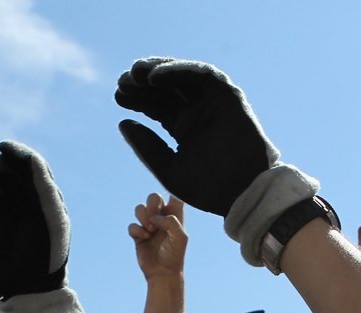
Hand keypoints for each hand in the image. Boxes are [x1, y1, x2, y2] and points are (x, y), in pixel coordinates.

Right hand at [0, 141, 70, 312]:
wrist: (30, 285)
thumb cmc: (48, 253)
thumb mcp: (52, 216)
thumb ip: (43, 186)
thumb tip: (28, 158)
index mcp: (41, 195)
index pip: (27, 163)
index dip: (15, 151)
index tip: (3, 147)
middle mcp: (20, 199)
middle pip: (2, 168)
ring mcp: (0, 210)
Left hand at [115, 58, 276, 215]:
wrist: (242, 193)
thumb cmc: (208, 188)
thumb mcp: (168, 168)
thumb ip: (147, 147)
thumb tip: (122, 122)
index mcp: (183, 128)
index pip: (155, 106)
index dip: (136, 99)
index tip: (118, 96)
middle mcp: (196, 111)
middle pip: (165, 89)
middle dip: (143, 83)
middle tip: (123, 82)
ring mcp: (212, 102)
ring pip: (181, 77)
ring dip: (158, 71)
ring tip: (135, 73)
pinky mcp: (227, 95)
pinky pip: (202, 74)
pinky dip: (178, 71)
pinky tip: (156, 76)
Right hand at [129, 193, 187, 283]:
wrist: (163, 273)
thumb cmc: (175, 255)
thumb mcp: (180, 237)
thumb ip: (171, 222)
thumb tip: (155, 218)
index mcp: (175, 215)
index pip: (175, 194)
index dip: (171, 188)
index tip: (168, 191)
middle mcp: (162, 218)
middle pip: (154, 197)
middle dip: (152, 206)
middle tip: (154, 221)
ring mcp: (149, 225)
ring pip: (140, 208)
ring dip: (143, 217)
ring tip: (150, 231)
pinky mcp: (138, 234)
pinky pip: (132, 225)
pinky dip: (136, 230)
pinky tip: (144, 238)